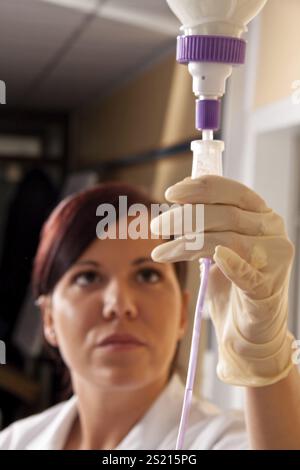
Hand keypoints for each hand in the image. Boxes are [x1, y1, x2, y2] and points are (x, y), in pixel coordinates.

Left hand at [150, 175, 295, 386]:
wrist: (250, 331)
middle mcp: (273, 232)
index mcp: (262, 216)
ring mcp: (275, 260)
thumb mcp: (218, 246)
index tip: (170, 193)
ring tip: (161, 251)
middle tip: (157, 225)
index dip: (201, 189)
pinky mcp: (268, 288)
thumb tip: (182, 193)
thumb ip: (208, 221)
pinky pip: (246, 272)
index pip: (233, 191)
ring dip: (187, 244)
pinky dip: (229, 264)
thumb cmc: (232, 285)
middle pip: (226, 215)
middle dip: (185, 217)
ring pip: (227, 240)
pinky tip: (211, 258)